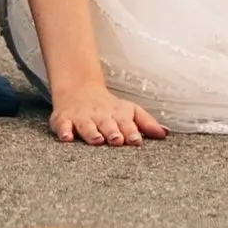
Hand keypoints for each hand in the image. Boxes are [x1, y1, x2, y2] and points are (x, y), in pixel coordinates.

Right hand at [47, 77, 169, 146]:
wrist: (79, 88)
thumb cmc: (109, 107)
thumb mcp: (130, 110)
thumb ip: (147, 123)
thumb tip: (165, 134)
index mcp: (118, 115)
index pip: (127, 123)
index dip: (132, 131)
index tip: (136, 139)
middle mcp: (100, 116)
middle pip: (107, 124)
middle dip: (112, 132)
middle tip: (117, 139)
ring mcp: (82, 118)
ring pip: (87, 125)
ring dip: (92, 132)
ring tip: (97, 139)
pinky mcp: (64, 119)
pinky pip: (62, 125)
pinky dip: (63, 131)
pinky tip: (66, 137)